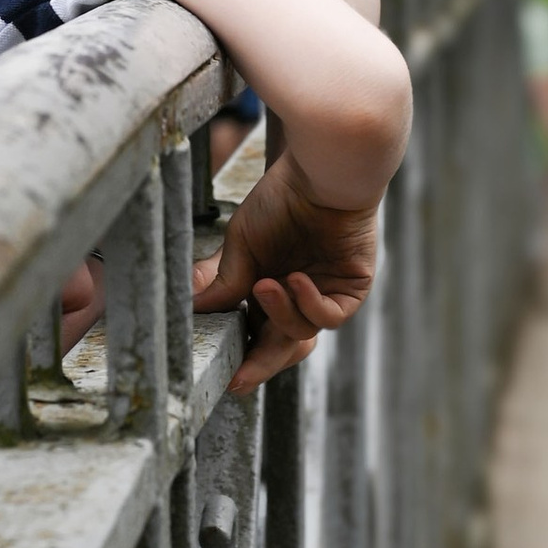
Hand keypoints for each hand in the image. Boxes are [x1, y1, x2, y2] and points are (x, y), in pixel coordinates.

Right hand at [192, 147, 381, 394]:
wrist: (319, 170)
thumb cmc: (281, 198)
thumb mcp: (242, 243)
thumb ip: (226, 282)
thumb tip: (196, 313)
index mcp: (268, 289)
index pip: (255, 334)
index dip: (242, 357)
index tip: (223, 377)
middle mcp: (297, 297)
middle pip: (281, 347)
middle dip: (260, 363)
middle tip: (240, 376)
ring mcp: (325, 294)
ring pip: (303, 333)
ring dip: (281, 314)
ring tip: (266, 285)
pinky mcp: (352, 288)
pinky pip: (330, 317)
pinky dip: (309, 305)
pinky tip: (296, 280)